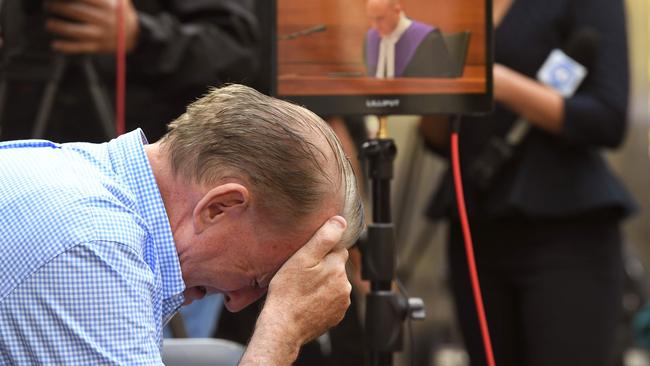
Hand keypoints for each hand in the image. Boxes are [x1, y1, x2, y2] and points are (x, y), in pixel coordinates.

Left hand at [44, 0, 139, 53]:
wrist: (136, 35)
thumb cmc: (120, 11)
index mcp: (108, 5)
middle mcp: (104, 20)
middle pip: (76, 12)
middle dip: (58, 8)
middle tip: (47, 5)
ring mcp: (101, 34)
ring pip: (76, 31)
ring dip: (59, 27)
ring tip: (49, 24)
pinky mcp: (99, 47)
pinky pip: (81, 48)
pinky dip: (67, 47)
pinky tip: (55, 45)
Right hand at [239, 216, 349, 364]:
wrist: (282, 327)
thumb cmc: (287, 292)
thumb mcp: (302, 258)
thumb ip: (324, 238)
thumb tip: (341, 221)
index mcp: (338, 267)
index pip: (337, 249)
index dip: (321, 251)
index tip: (307, 257)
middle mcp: (345, 285)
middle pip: (335, 267)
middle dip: (322, 268)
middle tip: (301, 274)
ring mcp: (341, 303)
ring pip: (333, 284)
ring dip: (321, 284)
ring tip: (301, 289)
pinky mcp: (335, 317)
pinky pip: (330, 301)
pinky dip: (320, 300)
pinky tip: (305, 301)